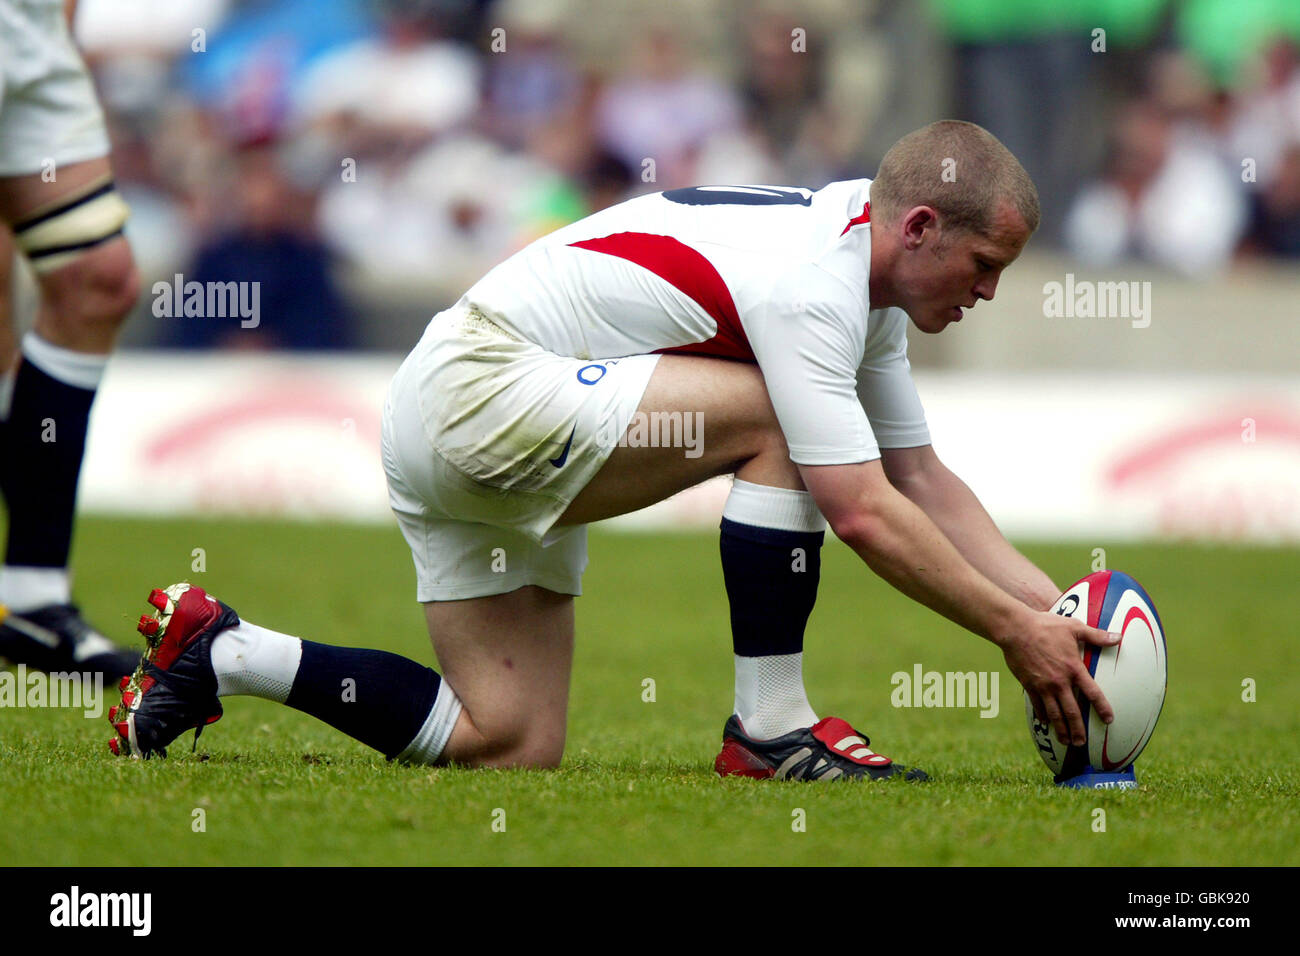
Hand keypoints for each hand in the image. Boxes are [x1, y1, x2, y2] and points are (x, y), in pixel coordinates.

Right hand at [1000, 609, 1118, 745]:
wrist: (1016, 629)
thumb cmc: (1046, 625)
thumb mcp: (1074, 627)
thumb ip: (1097, 635)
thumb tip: (1119, 637)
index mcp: (1074, 668)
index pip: (1092, 693)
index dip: (1102, 708)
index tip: (1109, 720)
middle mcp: (1060, 681)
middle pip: (1072, 711)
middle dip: (1078, 729)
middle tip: (1082, 743)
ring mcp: (1043, 685)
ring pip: (1054, 713)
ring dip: (1061, 729)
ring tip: (1066, 742)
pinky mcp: (1029, 685)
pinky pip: (1037, 705)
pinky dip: (1042, 716)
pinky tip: (1045, 723)